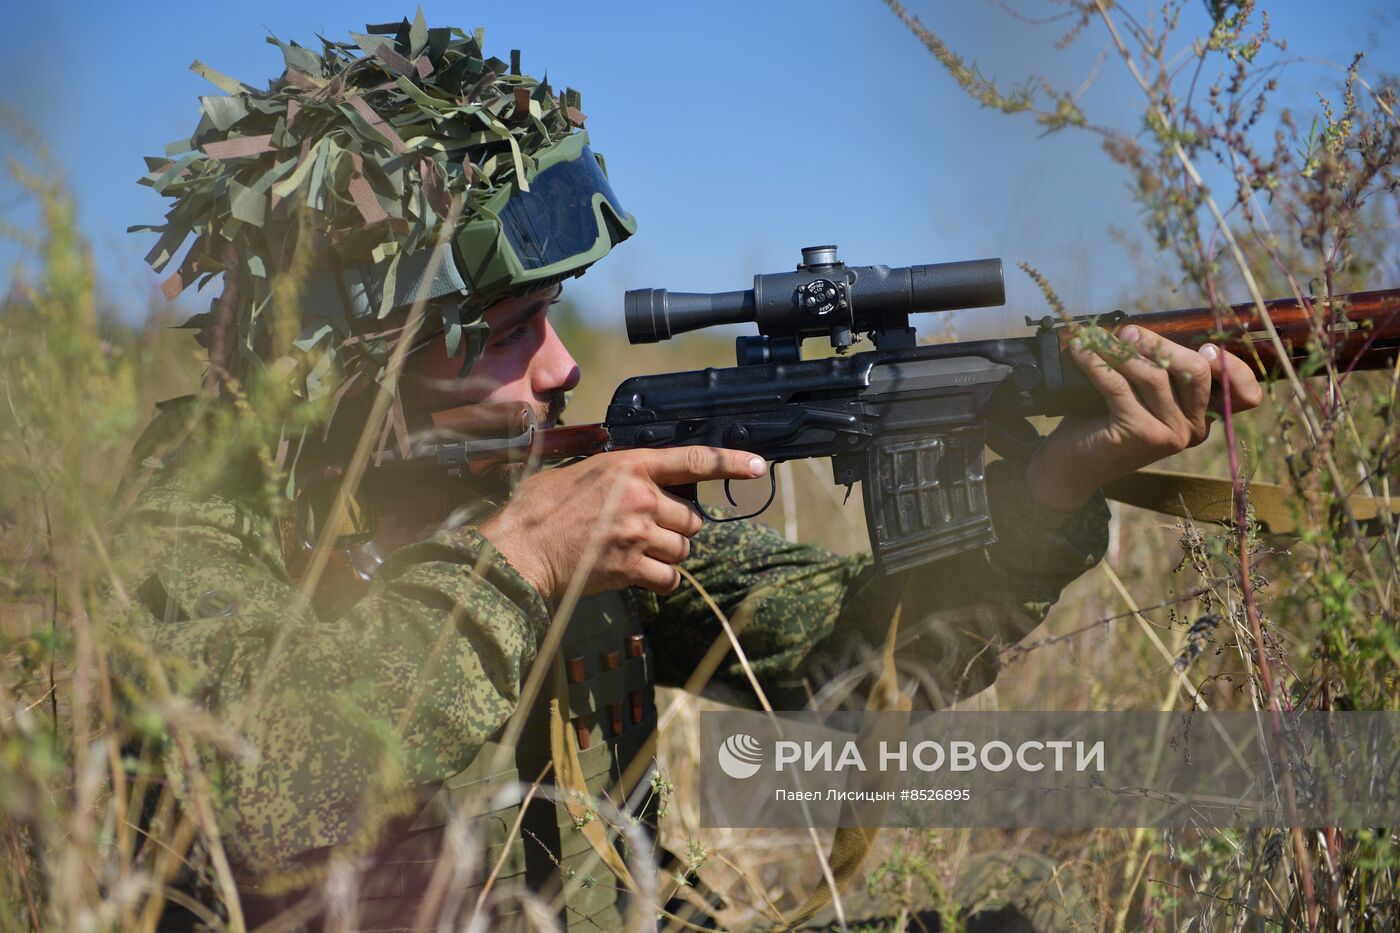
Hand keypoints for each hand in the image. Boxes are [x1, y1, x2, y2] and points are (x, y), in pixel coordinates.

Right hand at [478, 446, 765, 598]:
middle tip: (646, 532)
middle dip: (677, 529)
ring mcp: (637, 532)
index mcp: (628, 465)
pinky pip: (670, 578)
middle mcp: (640, 496)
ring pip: (683, 549)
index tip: (758, 466)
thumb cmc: (538, 510)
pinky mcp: (631, 566)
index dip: (730, 463)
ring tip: (635, 553)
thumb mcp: (578, 471)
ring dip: (668, 555)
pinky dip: (660, 580)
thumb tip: (635, 478)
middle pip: (692, 518)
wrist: (519, 550)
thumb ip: (615, 473)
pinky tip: (638, 574)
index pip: (692, 460)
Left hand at [1026, 325, 1263, 511]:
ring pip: (1154, 375)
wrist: (1072, 466)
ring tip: (1097, 339)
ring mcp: (1170, 435)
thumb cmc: (1105, 422)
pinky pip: (1119, 385)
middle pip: (1195, 371)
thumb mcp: (1140, 395)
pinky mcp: (1140, 433)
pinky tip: (1081, 352)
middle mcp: (1193, 430)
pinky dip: (1097, 363)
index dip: (1232, 367)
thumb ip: (1159, 370)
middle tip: (1127, 333)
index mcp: (1202, 418)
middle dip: (1160, 344)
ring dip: (1122, 350)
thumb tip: (1145, 330)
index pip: (1242, 394)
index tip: (1206, 347)